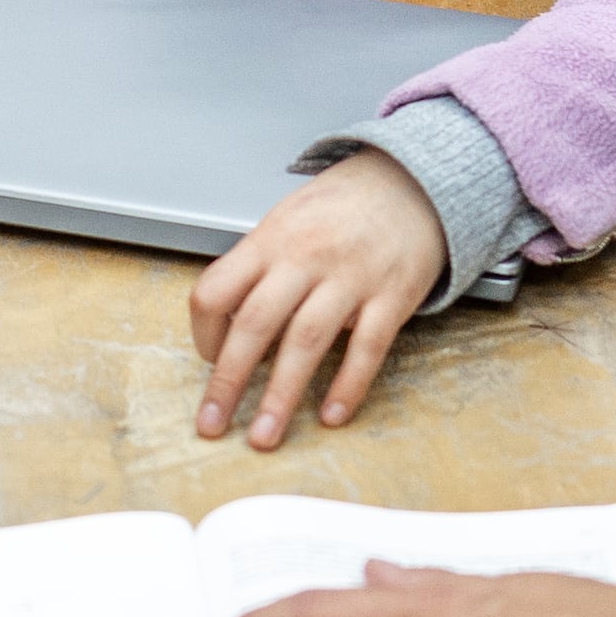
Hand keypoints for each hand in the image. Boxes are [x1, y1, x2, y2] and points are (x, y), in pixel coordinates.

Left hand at [191, 150, 451, 449]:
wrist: (411, 180)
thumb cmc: (341, 208)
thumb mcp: (286, 222)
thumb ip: (257, 271)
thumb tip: (230, 331)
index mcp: (270, 241)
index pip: (216, 290)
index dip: (204, 334)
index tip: (208, 361)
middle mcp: (304, 258)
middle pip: (254, 324)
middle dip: (228, 382)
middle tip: (212, 425)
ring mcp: (350, 277)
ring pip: (306, 342)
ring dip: (281, 396)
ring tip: (263, 436)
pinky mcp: (392, 295)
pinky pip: (366, 347)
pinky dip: (348, 385)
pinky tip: (332, 415)